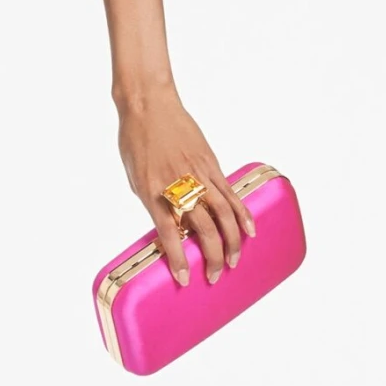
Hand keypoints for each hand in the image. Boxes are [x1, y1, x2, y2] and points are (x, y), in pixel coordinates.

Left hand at [115, 88, 255, 286]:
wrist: (147, 105)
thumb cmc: (135, 141)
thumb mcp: (135, 179)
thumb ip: (154, 202)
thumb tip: (173, 225)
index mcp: (153, 192)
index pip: (169, 233)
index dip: (178, 258)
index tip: (184, 280)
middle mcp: (178, 184)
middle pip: (202, 228)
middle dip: (211, 256)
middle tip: (215, 275)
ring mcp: (198, 174)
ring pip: (223, 214)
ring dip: (231, 241)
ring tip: (234, 260)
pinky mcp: (210, 163)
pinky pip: (230, 192)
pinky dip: (241, 213)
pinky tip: (249, 229)